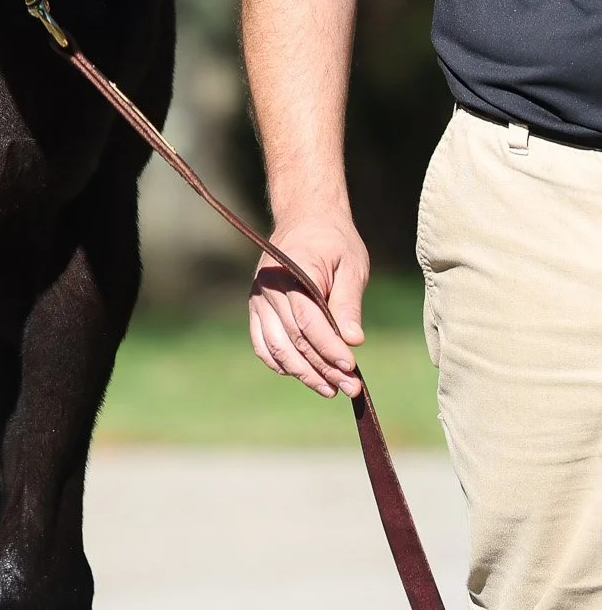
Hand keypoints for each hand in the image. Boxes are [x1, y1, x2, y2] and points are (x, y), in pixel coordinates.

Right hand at [247, 216, 367, 398]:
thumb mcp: (352, 265)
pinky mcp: (256, 307)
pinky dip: (280, 363)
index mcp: (293, 272)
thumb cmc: (333, 241)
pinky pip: (262, 344)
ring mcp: (258, 299)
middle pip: (294, 339)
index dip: (330, 348)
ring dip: (304, 373)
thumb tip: (354, 341)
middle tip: (351, 388)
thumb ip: (348, 303)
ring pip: (277, 348)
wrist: (305, 219)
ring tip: (331, 390)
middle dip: (323, 367)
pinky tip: (303, 375)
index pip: (309, 321)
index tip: (352, 368)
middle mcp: (269, 288)